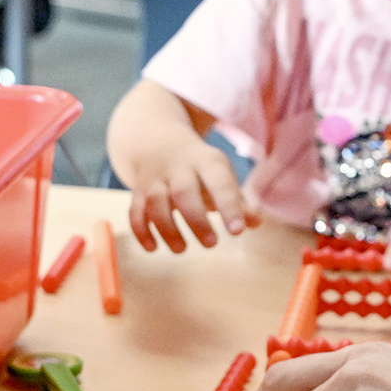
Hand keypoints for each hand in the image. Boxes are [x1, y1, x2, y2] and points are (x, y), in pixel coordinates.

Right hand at [126, 136, 258, 252]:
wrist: (158, 141)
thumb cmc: (200, 168)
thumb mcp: (221, 175)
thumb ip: (238, 201)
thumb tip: (255, 222)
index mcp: (207, 162)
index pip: (219, 183)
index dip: (229, 206)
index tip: (237, 231)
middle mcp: (179, 169)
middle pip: (184, 192)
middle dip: (196, 220)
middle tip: (211, 244)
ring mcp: (155, 180)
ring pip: (155, 202)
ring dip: (167, 228)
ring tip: (181, 249)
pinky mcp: (137, 192)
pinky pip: (134, 211)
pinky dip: (140, 230)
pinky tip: (152, 248)